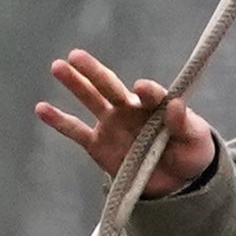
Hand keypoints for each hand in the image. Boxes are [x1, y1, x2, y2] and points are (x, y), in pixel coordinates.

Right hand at [40, 51, 219, 192]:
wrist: (176, 181)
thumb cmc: (190, 151)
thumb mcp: (194, 139)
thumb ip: (183, 123)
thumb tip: (176, 105)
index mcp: (155, 104)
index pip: (151, 94)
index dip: (148, 91)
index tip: (142, 88)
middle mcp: (130, 108)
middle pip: (109, 86)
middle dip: (94, 71)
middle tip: (76, 55)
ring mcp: (112, 124)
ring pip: (90, 100)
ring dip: (74, 84)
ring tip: (57, 67)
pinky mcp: (99, 145)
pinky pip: (76, 131)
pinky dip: (59, 121)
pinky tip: (41, 108)